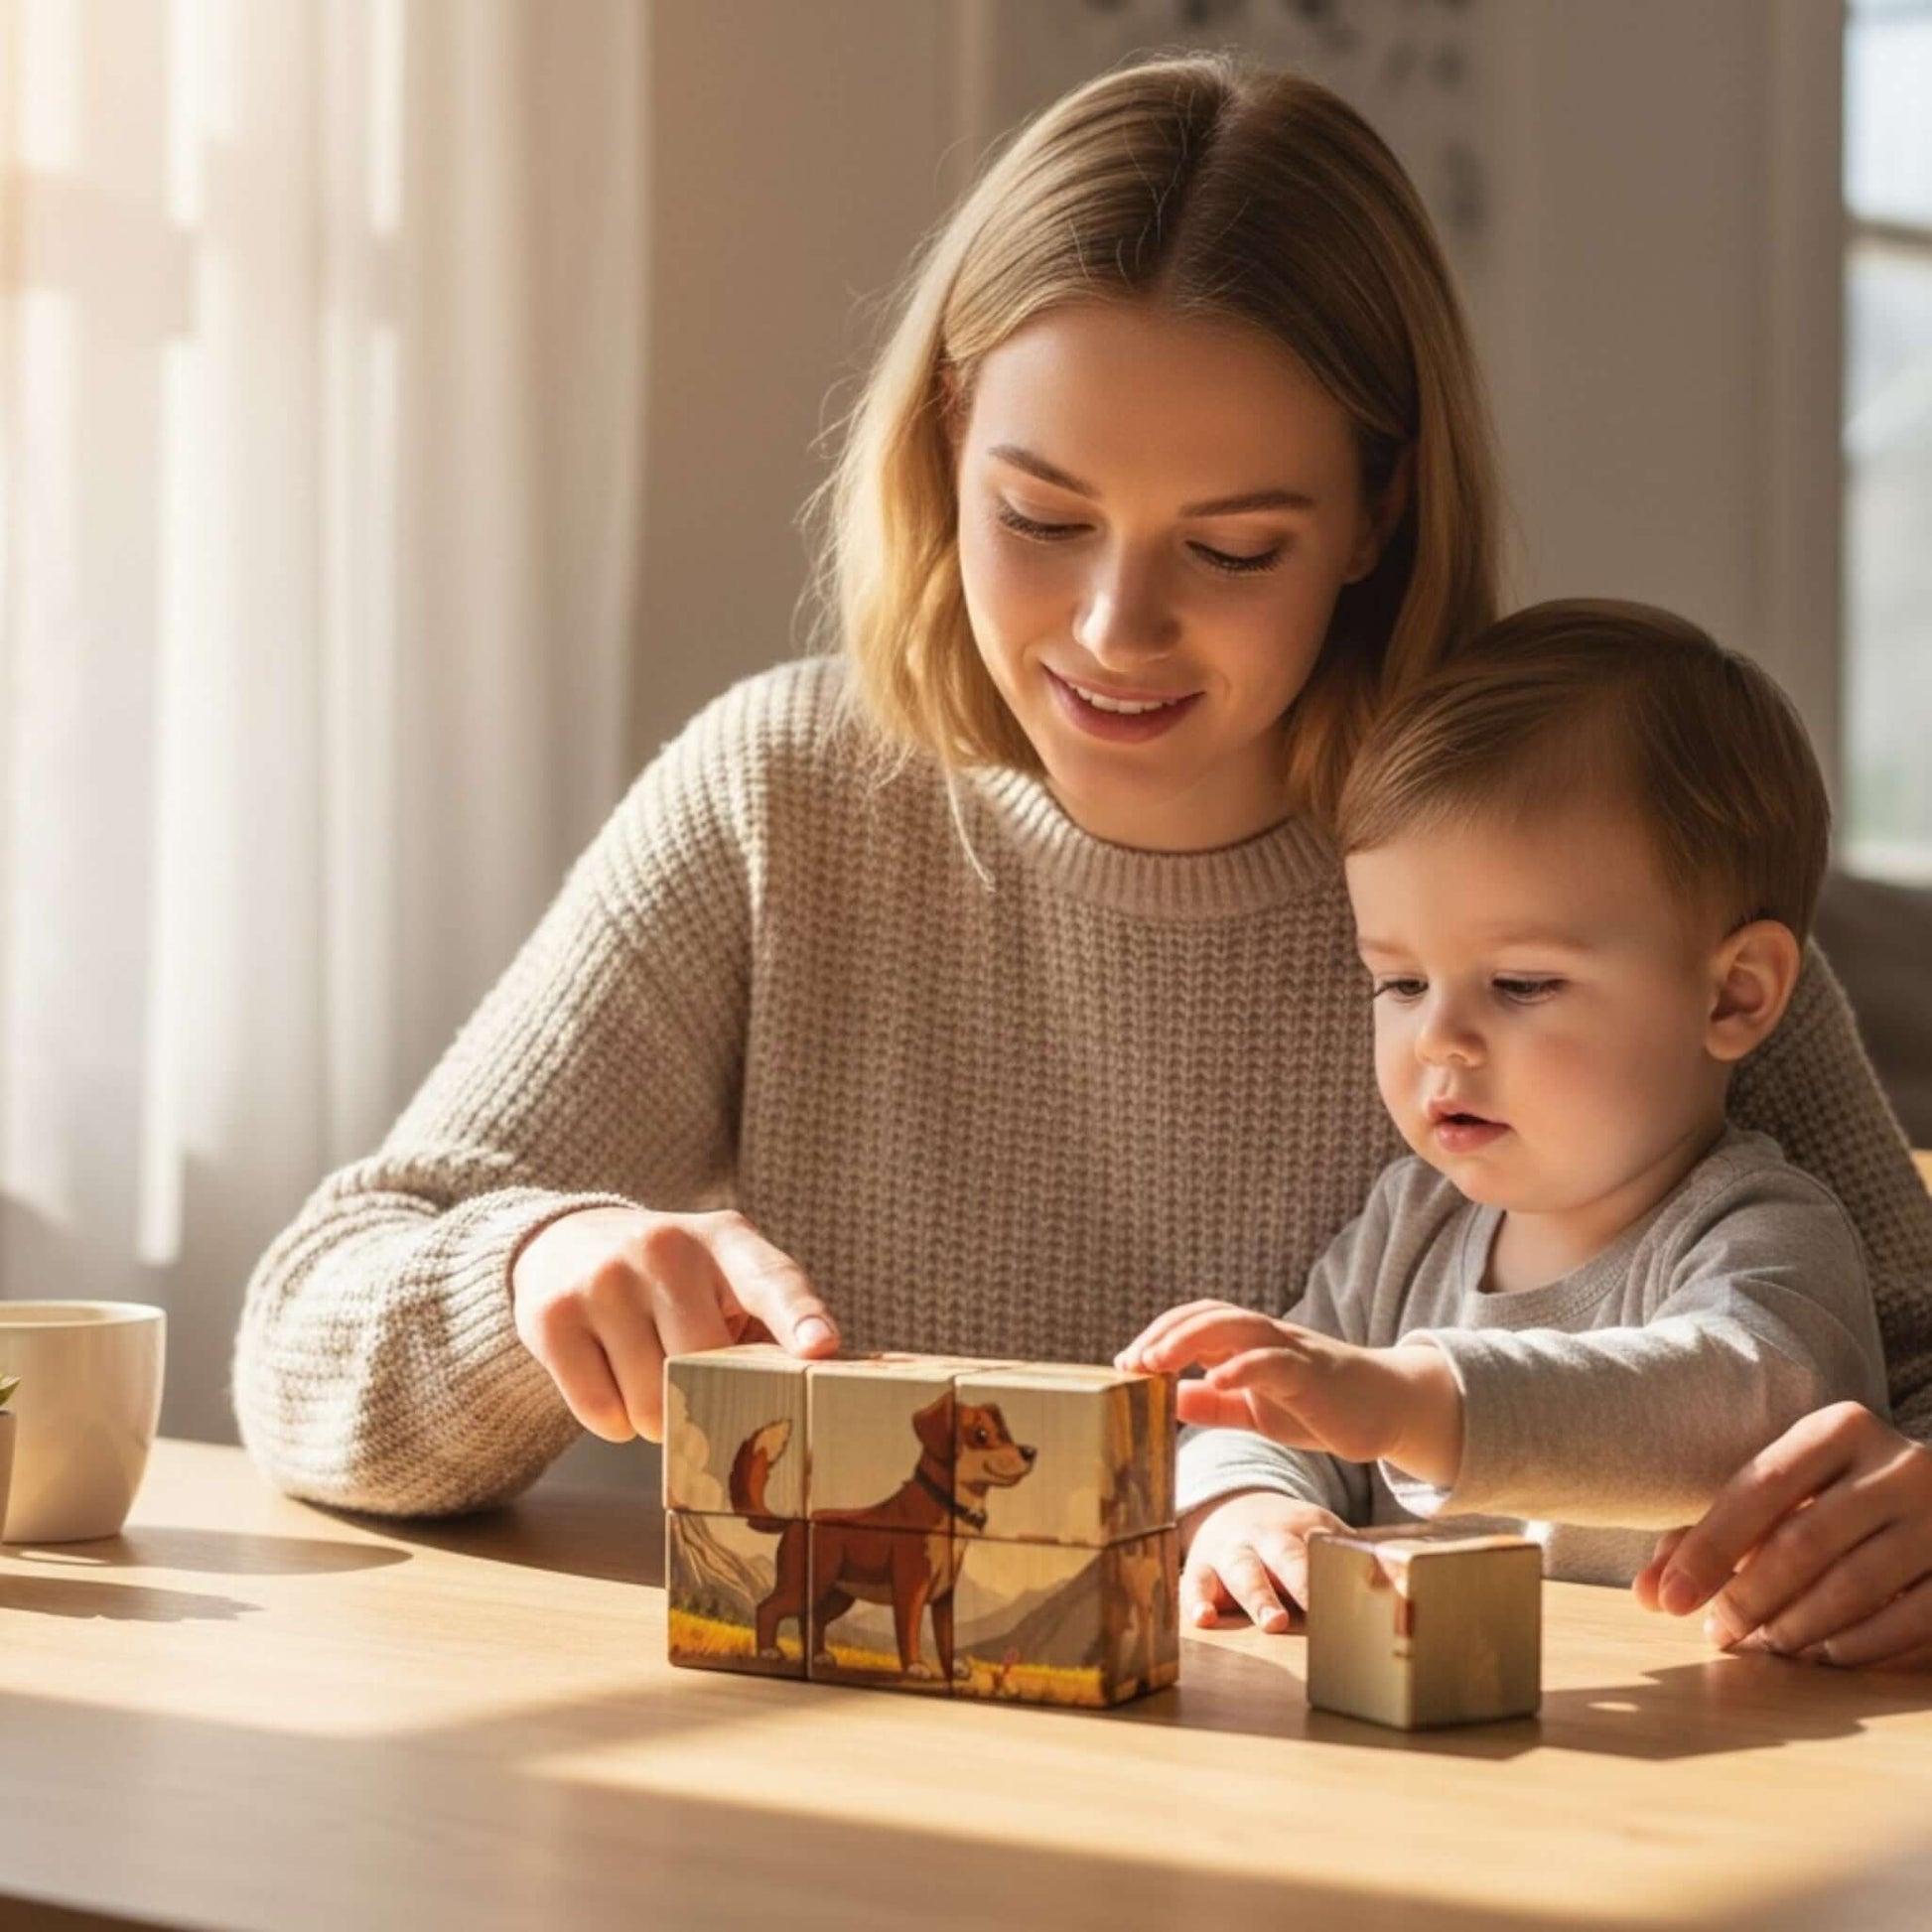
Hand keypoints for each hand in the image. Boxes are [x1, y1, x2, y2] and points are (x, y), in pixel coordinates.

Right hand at [510, 1206, 837, 1443]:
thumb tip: (808, 1389)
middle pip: (706, 1365)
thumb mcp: (723, 1274)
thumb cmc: (672, 1280)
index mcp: (725, 1240)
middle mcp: (664, 1249)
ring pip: (651, 1403)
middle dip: (706, 1396)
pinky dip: (614, 1422)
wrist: (566, 1242)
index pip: (771, 1278)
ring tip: (647, 1374)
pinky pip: (601, 1413)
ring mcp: (604, 1280)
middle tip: (695, 1383)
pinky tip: (610, 1380)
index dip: (799, 1315)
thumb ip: (766, 1324)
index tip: (820, 1347)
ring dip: (657, 1417)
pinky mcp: (552, 1318)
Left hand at [1117, 1299, 1461, 1480]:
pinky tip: (1216, 1379)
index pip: (1195, 1322)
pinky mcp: (1314, 1375)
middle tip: (1131, 1360)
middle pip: (1210, 1315)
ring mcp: (1291, 1351)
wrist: (1387, 1411)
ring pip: (1237, 1326)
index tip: (1123, 1363)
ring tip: (1156, 1361)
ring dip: (1191, 1339)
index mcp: (1248, 1344)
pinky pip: (1275, 1362)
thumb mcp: (1255, 1410)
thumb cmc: (1319, 1408)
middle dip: (1165, 1333)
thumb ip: (1213, 1405)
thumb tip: (1167, 1399)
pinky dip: (1242, 1367)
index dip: (1158, 1335)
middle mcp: (1266, 1337)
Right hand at [1178, 1488, 1347, 1631]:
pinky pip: (1194, 1582)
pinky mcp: (1200, 1566)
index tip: (1363, 1597)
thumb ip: (1356, 1556)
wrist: (1232, 1505)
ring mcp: (1232, 1549)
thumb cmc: (1289, 1536)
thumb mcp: (1321, 1533)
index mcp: (1303, 1527)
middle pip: (1285, 1556)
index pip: (1324, 1550)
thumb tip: (1408, 1583)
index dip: (1339, 1574)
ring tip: (1272, 1622)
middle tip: (1321, 1604)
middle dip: (1300, 1582)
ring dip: (1258, 1596)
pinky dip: (1196, 1601)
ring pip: (1243, 1570)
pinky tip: (1203, 1620)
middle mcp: (1266, 1535)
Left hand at [1632, 1402, 1931, 1668]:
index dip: (1709, 1548)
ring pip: (1855, 1588)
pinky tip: (1822, 1657)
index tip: (1670, 1600)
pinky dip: (1857, 1648)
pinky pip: (1909, 1623)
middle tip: (1717, 1634)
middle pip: (1804, 1542)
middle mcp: (1901, 1464)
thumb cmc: (1842, 1499)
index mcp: (1843, 1429)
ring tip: (1763, 1646)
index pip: (1760, 1487)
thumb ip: (1712, 1536)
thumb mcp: (1786, 1495)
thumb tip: (1650, 1594)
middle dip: (1748, 1597)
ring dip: (1797, 1628)